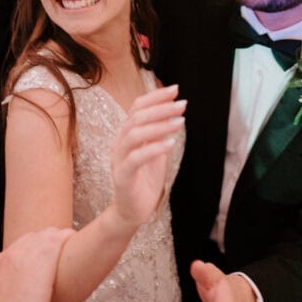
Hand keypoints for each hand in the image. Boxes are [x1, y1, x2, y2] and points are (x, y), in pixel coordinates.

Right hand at [0, 227, 73, 301]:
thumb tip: (6, 299)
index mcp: (0, 264)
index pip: (19, 248)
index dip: (32, 253)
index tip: (41, 263)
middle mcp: (13, 253)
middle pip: (33, 238)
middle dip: (45, 244)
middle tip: (57, 256)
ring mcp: (29, 252)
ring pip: (47, 234)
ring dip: (57, 241)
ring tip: (68, 247)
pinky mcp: (45, 254)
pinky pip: (60, 237)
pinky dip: (68, 238)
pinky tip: (74, 240)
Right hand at [108, 85, 184, 229]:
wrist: (132, 212)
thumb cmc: (145, 180)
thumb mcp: (155, 152)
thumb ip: (159, 133)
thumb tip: (174, 112)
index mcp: (126, 135)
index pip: (137, 108)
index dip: (155, 97)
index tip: (175, 90)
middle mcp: (119, 144)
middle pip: (136, 118)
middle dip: (160, 108)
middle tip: (182, 104)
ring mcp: (119, 160)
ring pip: (134, 134)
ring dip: (159, 126)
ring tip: (180, 122)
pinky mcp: (122, 177)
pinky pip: (136, 158)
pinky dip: (154, 148)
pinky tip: (171, 143)